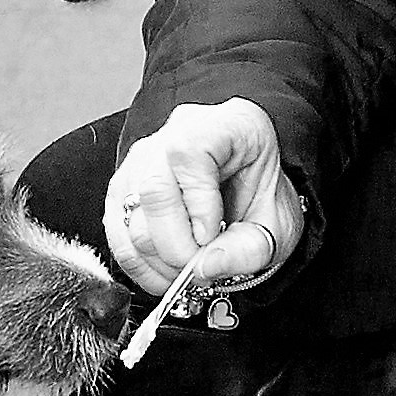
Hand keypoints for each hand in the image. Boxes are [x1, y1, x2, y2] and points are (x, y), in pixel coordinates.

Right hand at [103, 100, 305, 298]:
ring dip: (157, 259)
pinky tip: (165, 270)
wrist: (251, 195)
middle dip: (175, 245)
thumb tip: (205, 266)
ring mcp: (145, 158)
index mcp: (229, 125)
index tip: (211, 237)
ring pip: (129, 213)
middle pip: (152, 189)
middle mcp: (179, 132)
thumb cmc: (264, 198)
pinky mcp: (125, 187)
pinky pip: (116, 229)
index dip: (196, 205)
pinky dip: (139, 262)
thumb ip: (249, 249)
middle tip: (200, 267)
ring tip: (188, 269)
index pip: (189, 154)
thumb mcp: (278, 227)